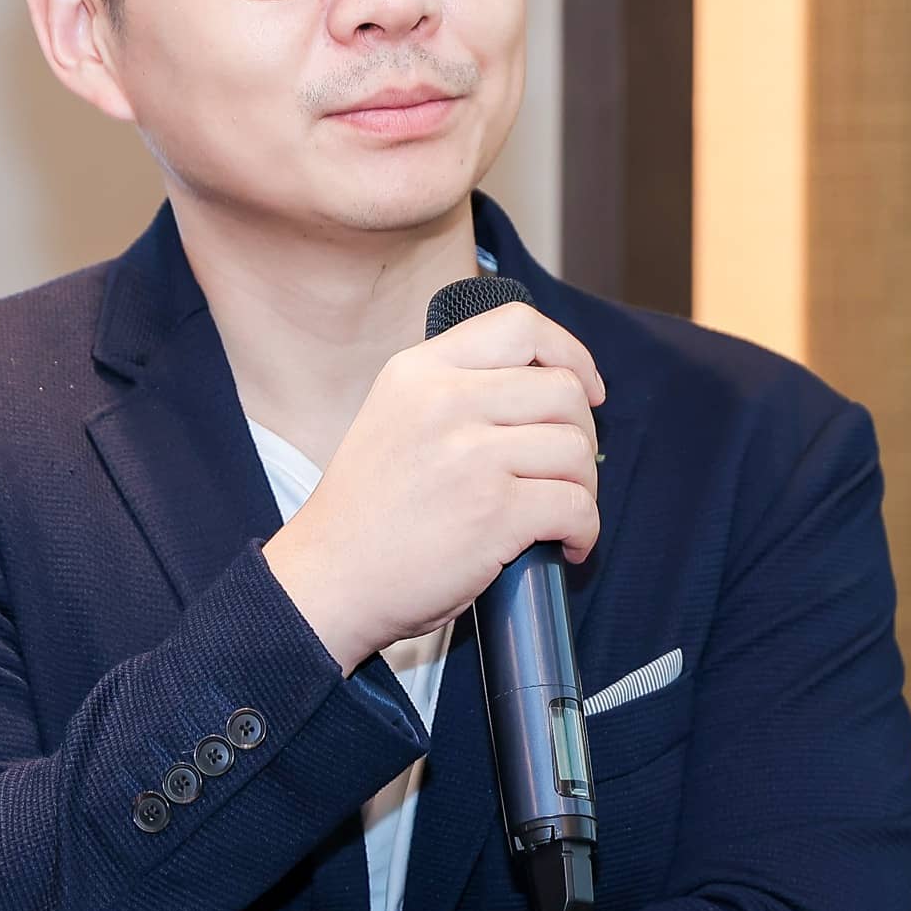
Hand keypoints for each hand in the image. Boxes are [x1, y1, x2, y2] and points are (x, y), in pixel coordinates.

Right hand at [261, 302, 603, 669]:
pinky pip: (575, 506)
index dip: (569, 353)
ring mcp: (471, 455)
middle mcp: (445, 402)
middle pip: (562, 389)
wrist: (326, 583)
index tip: (583, 389)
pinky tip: (567, 545)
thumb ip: (451, 393)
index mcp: (419, 372)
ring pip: (575, 449)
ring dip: (584, 487)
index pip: (519, 326)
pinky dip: (584, 529)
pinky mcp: (494, 511)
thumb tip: (543, 389)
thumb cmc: (364, 516)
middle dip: (582, 433)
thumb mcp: (392, 420)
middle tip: (567, 471)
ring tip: (562, 513)